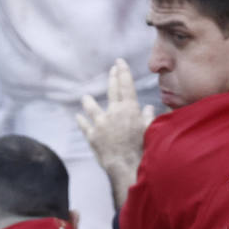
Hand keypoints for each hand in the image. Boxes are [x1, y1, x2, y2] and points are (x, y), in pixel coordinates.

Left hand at [76, 59, 154, 195]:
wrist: (127, 166)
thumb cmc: (142, 149)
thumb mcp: (150, 131)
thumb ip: (149, 118)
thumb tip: (149, 108)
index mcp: (130, 109)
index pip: (126, 85)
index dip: (123, 72)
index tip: (119, 62)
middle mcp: (114, 112)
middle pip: (112, 91)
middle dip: (112, 78)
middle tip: (112, 70)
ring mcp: (101, 123)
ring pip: (92, 107)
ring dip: (88, 102)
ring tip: (86, 98)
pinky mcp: (92, 136)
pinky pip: (84, 125)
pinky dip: (81, 121)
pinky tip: (78, 117)